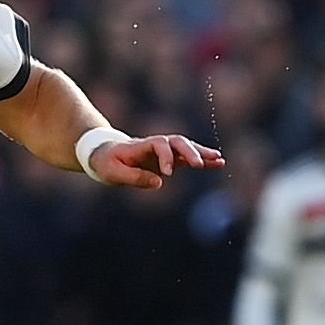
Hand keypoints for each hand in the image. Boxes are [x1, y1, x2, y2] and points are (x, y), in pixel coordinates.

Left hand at [86, 132, 224, 190]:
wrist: (105, 154)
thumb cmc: (107, 163)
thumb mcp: (113, 173)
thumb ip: (134, 177)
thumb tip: (159, 182)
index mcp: (141, 145)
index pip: (159, 145)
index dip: (165, 156)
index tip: (166, 174)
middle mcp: (156, 145)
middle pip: (177, 142)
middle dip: (190, 151)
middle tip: (199, 164)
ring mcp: (164, 151)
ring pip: (186, 147)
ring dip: (202, 153)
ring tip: (219, 159)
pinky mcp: (169, 160)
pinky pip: (188, 158)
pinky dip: (203, 159)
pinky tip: (218, 163)